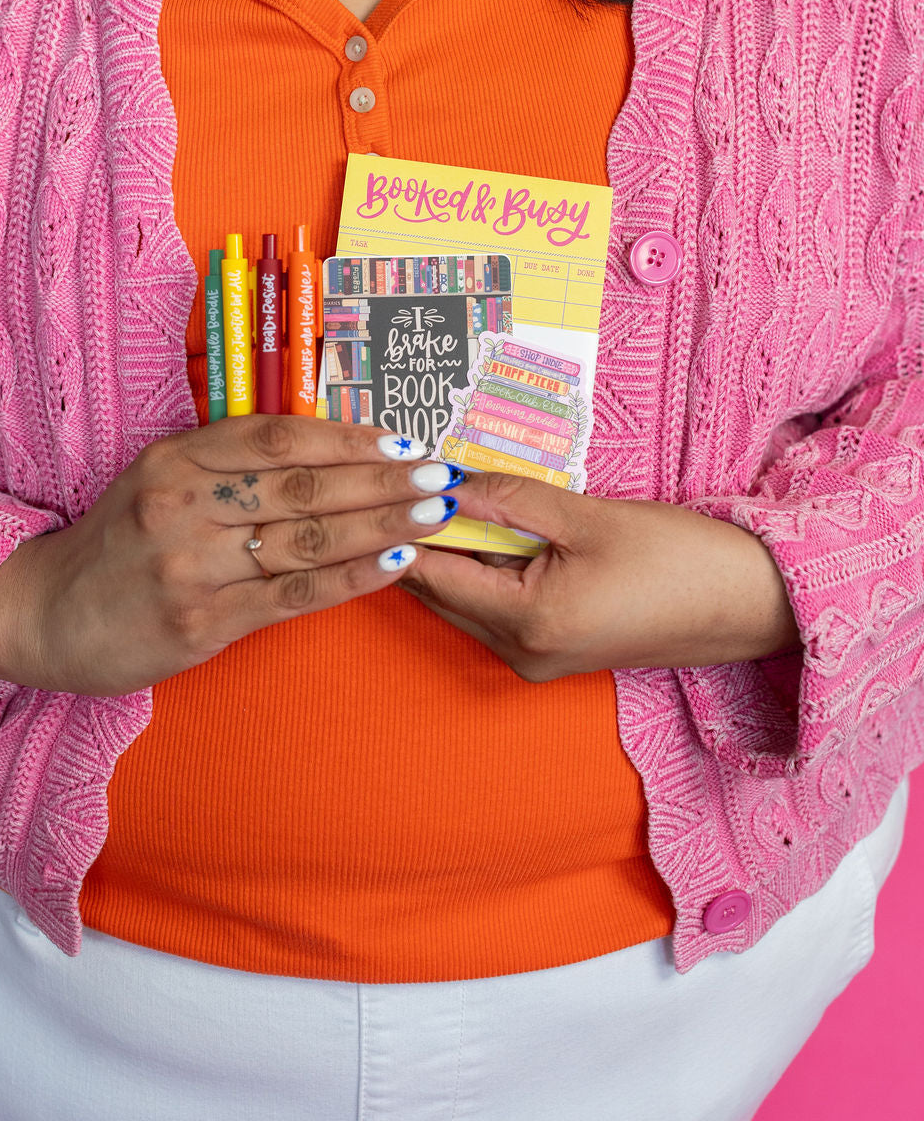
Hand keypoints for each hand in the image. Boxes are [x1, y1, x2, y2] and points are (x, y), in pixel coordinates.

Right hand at [0, 417, 464, 696]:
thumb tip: (328, 448)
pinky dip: (350, 577)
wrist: (44, 615)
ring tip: (434, 514)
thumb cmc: (117, 544)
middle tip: (440, 475)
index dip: (348, 437)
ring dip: (381, 524)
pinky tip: (395, 563)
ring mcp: (191, 564)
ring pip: (306, 537)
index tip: (404, 438)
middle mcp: (183, 504)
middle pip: (303, 485)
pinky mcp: (201, 620)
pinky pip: (292, 593)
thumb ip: (228, 463)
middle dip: (382, 479)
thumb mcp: (159, 480)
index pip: (278, 437)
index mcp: (176, 459)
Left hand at [400, 474, 800, 681]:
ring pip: (465, 601)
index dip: (406, 524)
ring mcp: (536, 661)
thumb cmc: (679, 558)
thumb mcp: (587, 515)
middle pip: (439, 592)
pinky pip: (494, 610)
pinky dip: (482, 572)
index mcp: (527, 622)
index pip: (432, 573)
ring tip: (447, 495)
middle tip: (411, 480)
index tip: (392, 480)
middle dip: (421, 539)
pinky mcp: (554, 655)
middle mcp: (521, 654)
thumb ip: (508, 499)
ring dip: (453, 554)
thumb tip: (445, 482)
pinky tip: (488, 530)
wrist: (748, 604)